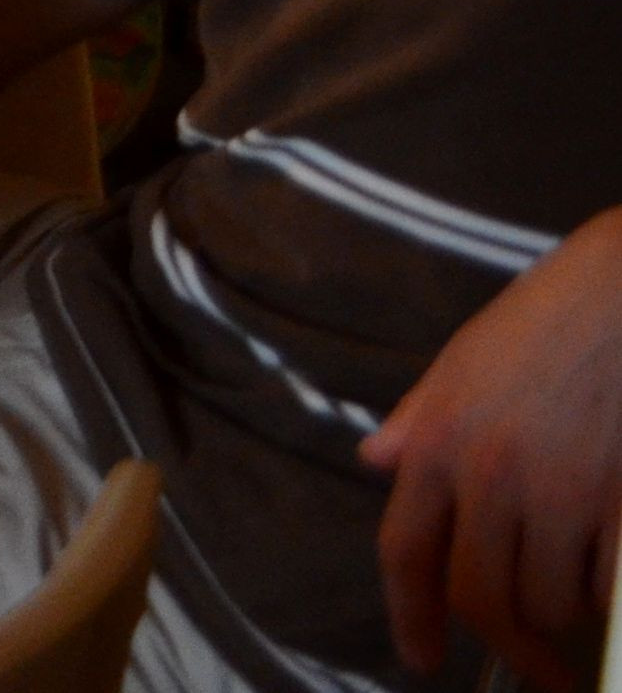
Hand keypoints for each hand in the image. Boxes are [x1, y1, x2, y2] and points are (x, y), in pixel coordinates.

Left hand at [364, 209, 621, 684]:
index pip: (406, 549)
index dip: (410, 613)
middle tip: (533, 666)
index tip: (421, 654)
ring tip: (577, 603)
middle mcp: (494, 474)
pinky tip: (609, 579)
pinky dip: (607, 594)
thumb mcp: (465, 359)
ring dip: (563, 615)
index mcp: (440, 440)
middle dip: (506, 644)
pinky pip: (608, 584)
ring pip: (550, 599)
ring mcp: (565, 492)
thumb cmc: (554, 317)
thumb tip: (377, 459)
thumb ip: (421, 418)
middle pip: (483, 595)